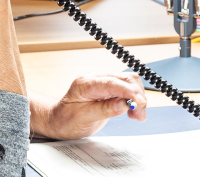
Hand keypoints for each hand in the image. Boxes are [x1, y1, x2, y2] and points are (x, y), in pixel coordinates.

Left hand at [32, 73, 146, 139]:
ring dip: (138, 97)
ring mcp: (103, 82)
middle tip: (140, 115)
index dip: (129, 91)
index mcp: (86, 83)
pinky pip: (127, 88)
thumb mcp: (83, 118)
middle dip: (137, 95)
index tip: (139, 102)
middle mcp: (96, 79)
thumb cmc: (66, 119)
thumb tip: (123, 105)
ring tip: (138, 115)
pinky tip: (134, 111)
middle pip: (124, 79)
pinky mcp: (109, 89)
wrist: (59, 120)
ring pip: (129, 82)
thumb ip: (103, 110)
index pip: (112, 83)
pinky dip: (134, 99)